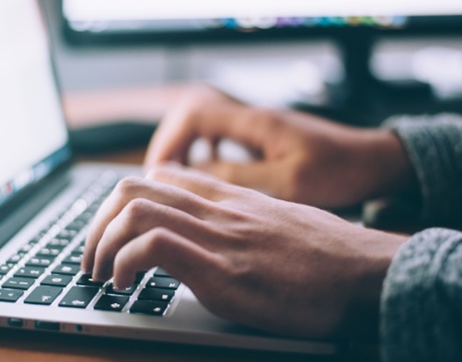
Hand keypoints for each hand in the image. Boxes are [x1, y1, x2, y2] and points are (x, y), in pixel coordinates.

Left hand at [82, 163, 406, 338]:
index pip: (160, 176)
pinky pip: (154, 246)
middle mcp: (218, 209)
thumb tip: (217, 237)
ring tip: (100, 274)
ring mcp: (218, 236)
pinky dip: (125, 263)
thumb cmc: (329, 256)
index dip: (123, 201)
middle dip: (97, 223)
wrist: (369, 273)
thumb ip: (242, 221)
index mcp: (230, 198)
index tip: (114, 232)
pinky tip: (125, 285)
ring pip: (134, 210)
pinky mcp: (223, 271)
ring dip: (101, 243)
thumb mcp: (279, 224)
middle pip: (133, 187)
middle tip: (92, 257)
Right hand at [145, 85, 414, 207]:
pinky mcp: (264, 138)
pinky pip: (222, 138)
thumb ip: (239, 178)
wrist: (374, 161)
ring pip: (205, 126)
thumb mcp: (288, 183)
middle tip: (159, 179)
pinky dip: (205, 154)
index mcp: (255, 122)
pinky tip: (207, 176)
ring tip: (176, 181)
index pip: (194, 115)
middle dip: (170, 145)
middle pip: (192, 116)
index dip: (169, 142)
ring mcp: (258, 126)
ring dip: (186, 150)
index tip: (158, 173)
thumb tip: (193, 177)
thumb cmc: (339, 171)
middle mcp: (252, 118)